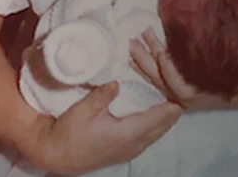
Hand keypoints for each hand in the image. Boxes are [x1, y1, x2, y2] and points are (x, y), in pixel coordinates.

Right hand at [28, 81, 181, 175]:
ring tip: (169, 94)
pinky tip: (154, 110)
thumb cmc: (68, 133)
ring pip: (159, 132)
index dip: (173, 102)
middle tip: (176, 85)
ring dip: (165, 116)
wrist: (57, 157)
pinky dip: (156, 123)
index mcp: (127, 133)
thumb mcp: (82, 110)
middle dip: (173, 107)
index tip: (180, 86)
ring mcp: (131, 150)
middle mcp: (134, 144)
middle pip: (165, 125)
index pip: (160, 117)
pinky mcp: (126, 151)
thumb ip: (102, 95)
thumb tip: (117, 81)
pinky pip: (150, 136)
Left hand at [130, 29, 237, 110]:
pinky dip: (145, 62)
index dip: (171, 72)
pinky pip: (155, 74)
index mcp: (205, 91)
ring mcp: (181, 87)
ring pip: (156, 78)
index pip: (182, 88)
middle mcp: (190, 93)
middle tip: (141, 38)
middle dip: (149, 62)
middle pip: (162, 81)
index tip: (165, 53)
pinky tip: (136, 48)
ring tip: (132, 42)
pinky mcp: (175, 78)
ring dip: (142, 61)